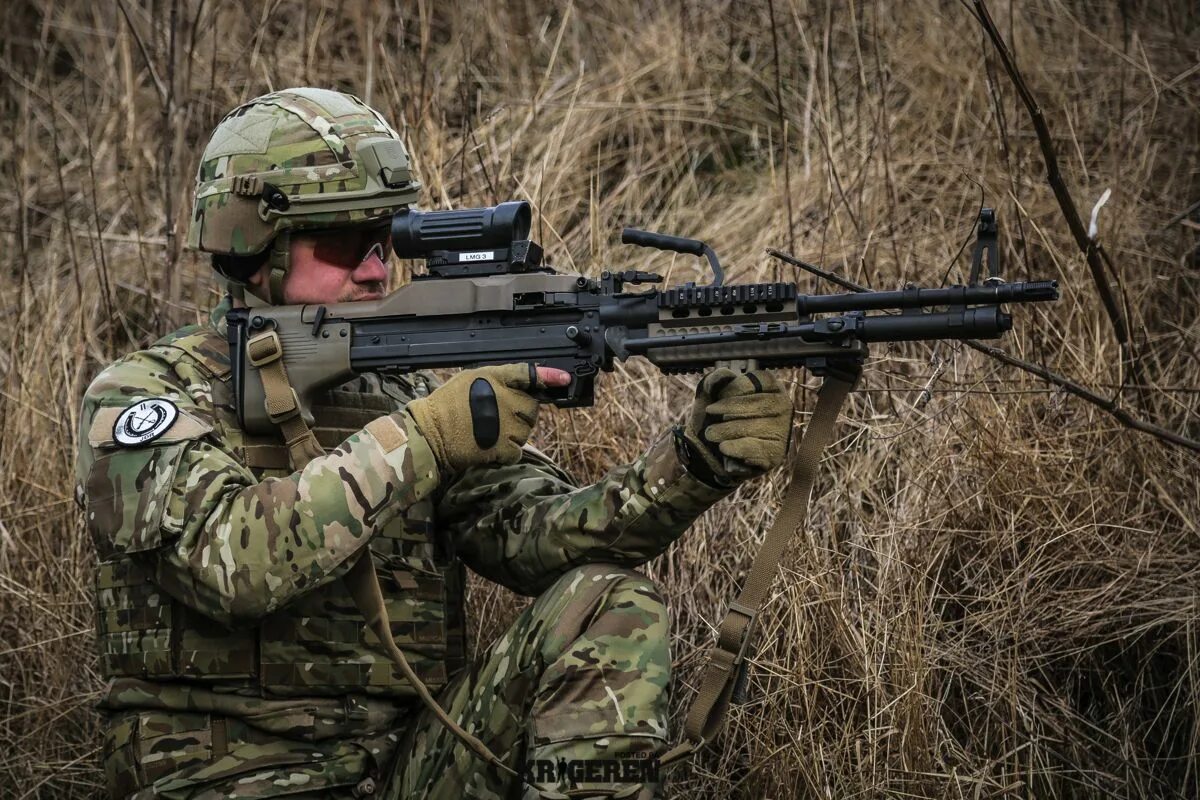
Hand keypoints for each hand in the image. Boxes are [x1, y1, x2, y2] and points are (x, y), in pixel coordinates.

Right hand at [404, 364, 569, 475]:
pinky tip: (491, 444)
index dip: (548, 376)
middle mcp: (505, 400)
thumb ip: (500, 379)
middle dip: (522, 412)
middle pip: (532, 407)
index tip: (564, 379)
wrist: (430, 433)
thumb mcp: (471, 378)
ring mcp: (506, 425)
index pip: (528, 374)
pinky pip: (517, 450)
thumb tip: (527, 383)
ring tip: (490, 430)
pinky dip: (508, 451)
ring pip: (526, 430)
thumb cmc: (447, 405)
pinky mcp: (503, 447)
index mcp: (495, 379)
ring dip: (515, 433)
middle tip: (500, 415)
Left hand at [682, 368, 793, 482]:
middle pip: (757, 403)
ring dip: (727, 430)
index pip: (761, 379)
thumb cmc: (716, 419)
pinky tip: (724, 447)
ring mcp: (782, 430)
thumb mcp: (710, 397)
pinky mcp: (777, 453)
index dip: (737, 386)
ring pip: (754, 427)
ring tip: (711, 434)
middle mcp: (782, 406)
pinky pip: (756, 448)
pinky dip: (736, 448)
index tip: (718, 395)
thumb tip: (725, 374)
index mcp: (771, 387)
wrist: (713, 453)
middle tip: (709, 413)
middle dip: (729, 408)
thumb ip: (714, 381)